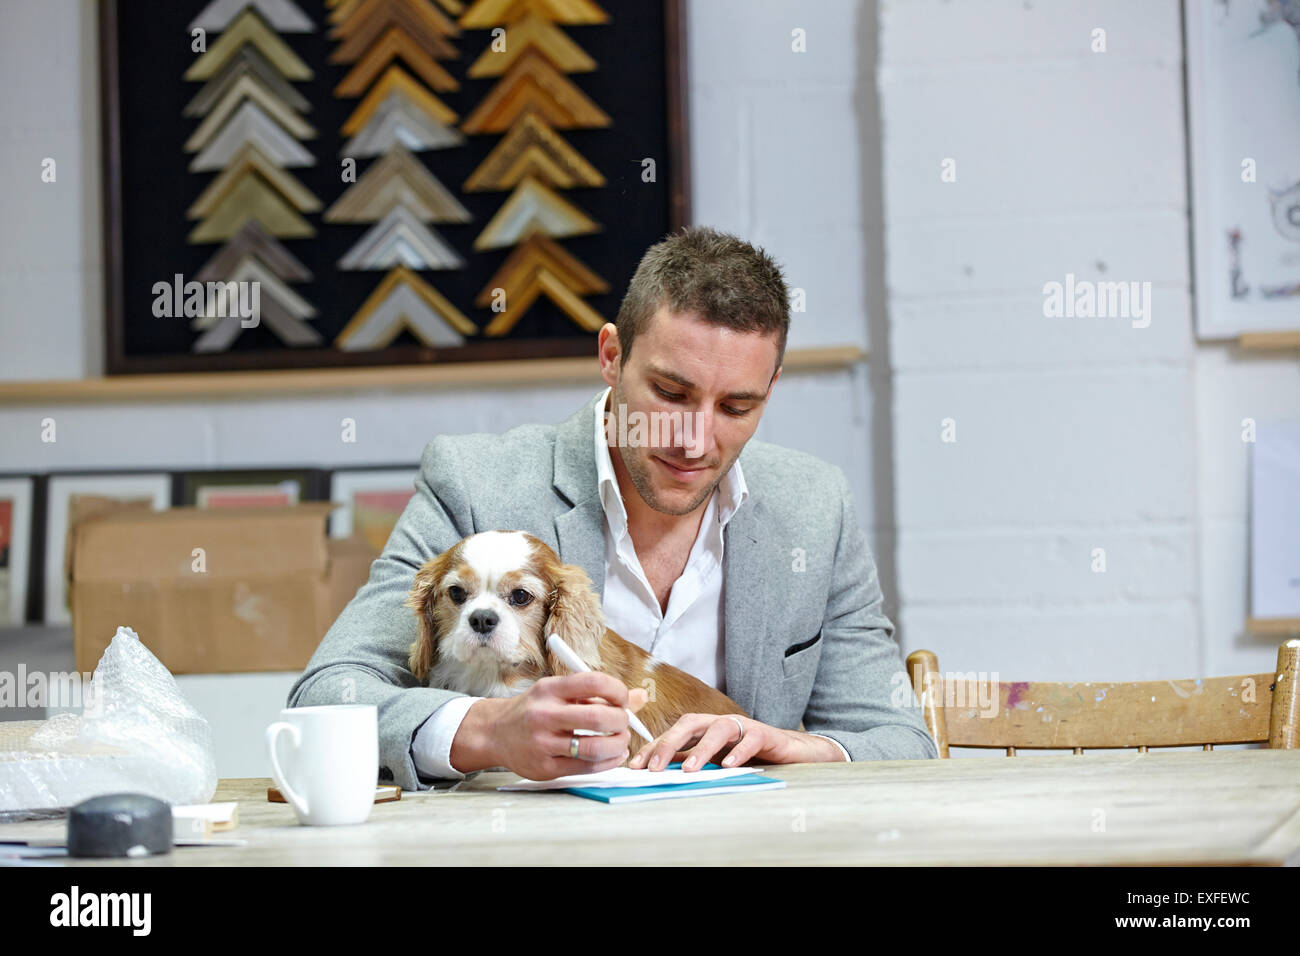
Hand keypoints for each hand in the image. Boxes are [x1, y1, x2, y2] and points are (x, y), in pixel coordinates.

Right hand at [451, 673, 647, 779]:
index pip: (594, 683)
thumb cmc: (533, 710)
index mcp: (550, 689)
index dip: (618, 691)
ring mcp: (543, 744)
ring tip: (621, 741)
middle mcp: (544, 715)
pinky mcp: (545, 768)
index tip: (623, 700)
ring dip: (618, 745)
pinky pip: (587, 767)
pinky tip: (612, 755)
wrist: (494, 733)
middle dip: (621, 721)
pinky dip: (608, 762)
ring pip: (595, 747)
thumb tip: (640, 696)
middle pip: (599, 717)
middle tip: (624, 723)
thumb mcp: (558, 692)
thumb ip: (597, 694)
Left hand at [627, 714, 836, 771]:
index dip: (654, 747)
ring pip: (719, 729)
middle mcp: (720, 722)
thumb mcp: (713, 759)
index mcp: (704, 727)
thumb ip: (688, 760)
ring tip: (690, 769)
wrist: (789, 751)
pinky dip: (739, 751)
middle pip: (690, 723)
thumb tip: (656, 771)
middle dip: (669, 743)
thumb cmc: (747, 754)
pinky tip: (729, 766)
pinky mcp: (764, 734)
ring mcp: (742, 726)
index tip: (636, 766)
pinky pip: (750, 739)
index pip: (674, 732)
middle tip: (654, 767)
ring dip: (702, 749)